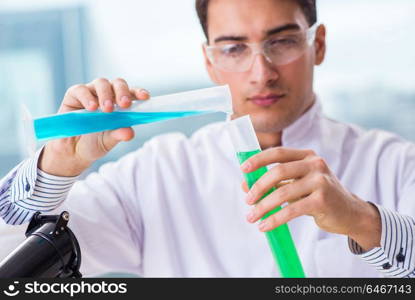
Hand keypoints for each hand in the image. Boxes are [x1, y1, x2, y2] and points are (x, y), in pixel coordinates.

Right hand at [38, 78, 149, 176]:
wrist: (73, 151)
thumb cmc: (95, 142)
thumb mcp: (109, 141)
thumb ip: (119, 134)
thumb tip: (130, 132)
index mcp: (120, 104)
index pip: (132, 94)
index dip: (139, 93)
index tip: (145, 97)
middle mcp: (108, 94)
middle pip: (118, 84)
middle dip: (123, 92)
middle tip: (124, 104)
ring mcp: (91, 92)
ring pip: (101, 83)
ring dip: (106, 95)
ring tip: (107, 110)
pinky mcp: (74, 95)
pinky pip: (81, 89)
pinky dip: (87, 97)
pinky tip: (91, 108)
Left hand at [241, 147, 380, 250]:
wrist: (350, 213)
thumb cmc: (319, 197)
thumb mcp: (297, 185)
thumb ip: (274, 183)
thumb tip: (244, 185)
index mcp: (307, 156)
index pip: (278, 153)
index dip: (258, 159)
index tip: (243, 169)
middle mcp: (315, 164)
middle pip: (278, 171)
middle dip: (258, 187)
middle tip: (247, 201)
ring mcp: (321, 181)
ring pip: (283, 192)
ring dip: (263, 206)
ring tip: (251, 217)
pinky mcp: (322, 200)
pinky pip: (292, 210)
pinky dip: (275, 219)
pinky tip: (265, 226)